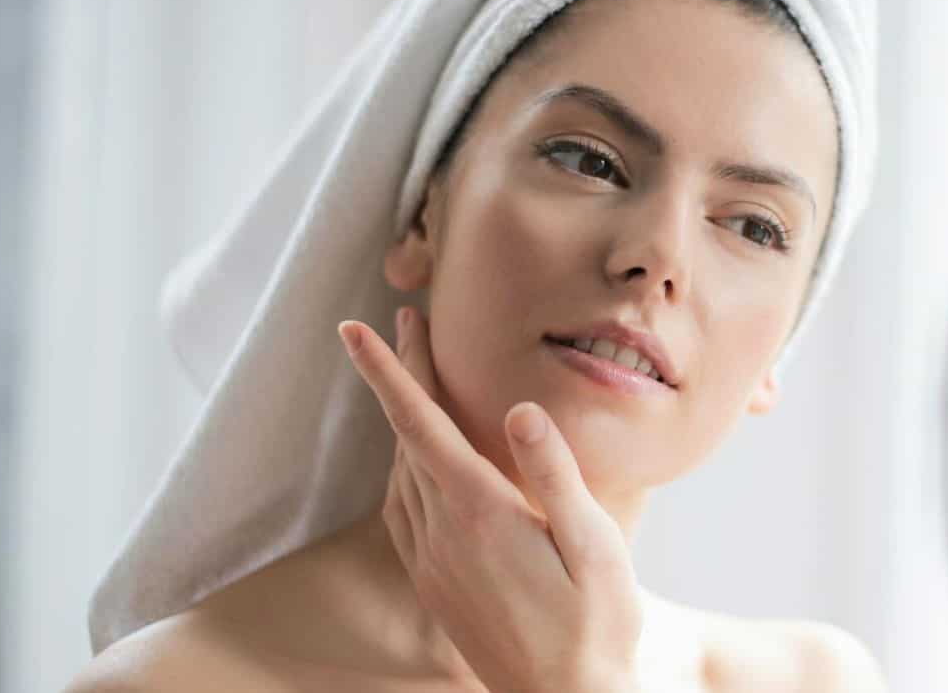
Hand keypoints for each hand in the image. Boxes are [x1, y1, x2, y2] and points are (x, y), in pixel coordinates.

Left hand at [338, 309, 642, 692]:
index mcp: (480, 512)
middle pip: (406, 437)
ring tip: (415, 380)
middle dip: (401, 375)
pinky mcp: (433, 585)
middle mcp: (442, 533)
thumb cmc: (595, 625)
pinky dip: (403, 468)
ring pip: (399, 472)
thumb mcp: (594, 546)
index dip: (387, 371)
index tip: (353, 328)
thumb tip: (522, 408)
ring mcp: (431, 562)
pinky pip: (402, 511)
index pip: (421, 424)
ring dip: (401, 420)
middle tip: (404, 321)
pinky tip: (417, 464)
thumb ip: (555, 475)